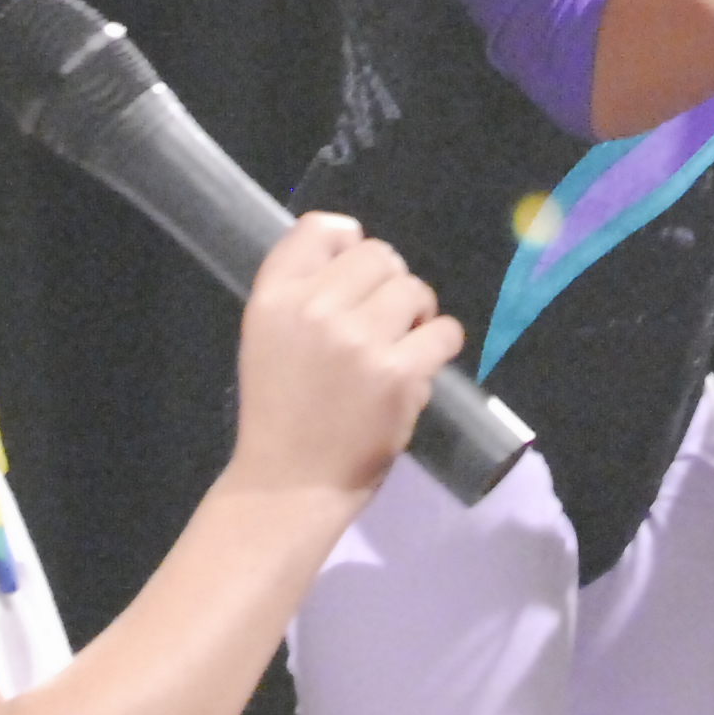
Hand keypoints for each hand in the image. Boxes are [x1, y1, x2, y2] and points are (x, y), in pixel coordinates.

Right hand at [227, 214, 461, 499]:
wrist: (290, 486)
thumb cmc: (282, 409)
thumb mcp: (268, 335)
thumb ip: (302, 286)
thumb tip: (354, 237)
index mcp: (274, 297)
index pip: (320, 228)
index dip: (346, 245)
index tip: (353, 278)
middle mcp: (314, 309)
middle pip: (378, 254)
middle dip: (388, 284)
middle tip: (380, 323)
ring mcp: (358, 341)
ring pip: (414, 289)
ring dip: (417, 314)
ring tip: (399, 346)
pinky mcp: (398, 373)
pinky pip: (444, 331)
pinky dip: (439, 346)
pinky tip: (418, 366)